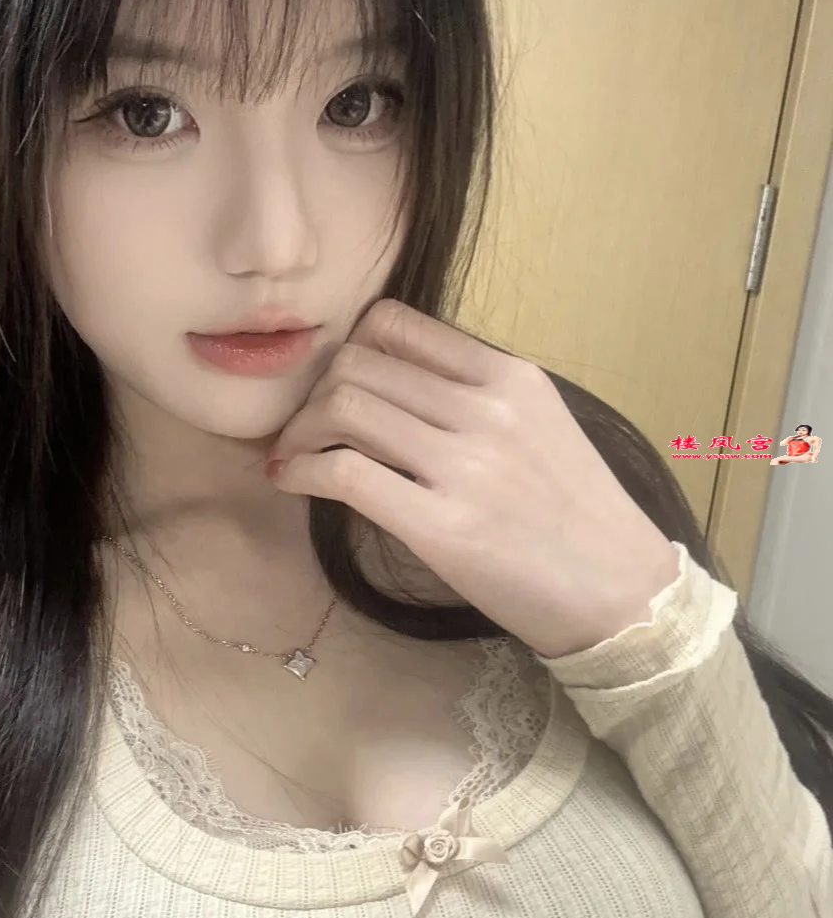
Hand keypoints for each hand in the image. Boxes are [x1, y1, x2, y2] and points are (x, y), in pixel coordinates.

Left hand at [265, 298, 680, 658]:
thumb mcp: (540, 425)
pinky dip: (303, 470)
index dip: (349, 349)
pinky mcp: (442, 526)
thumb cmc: (576, 514)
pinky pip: (345, 473)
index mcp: (510, 376)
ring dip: (300, 430)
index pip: (397, 324)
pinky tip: (294, 482)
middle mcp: (486, 408)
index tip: (336, 384)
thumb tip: (389, 383)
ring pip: (343, 407)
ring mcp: (465, 466)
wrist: (623, 593)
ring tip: (295, 456)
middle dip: (314, 392)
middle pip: (357, 362)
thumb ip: (473, 395)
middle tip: (305, 428)